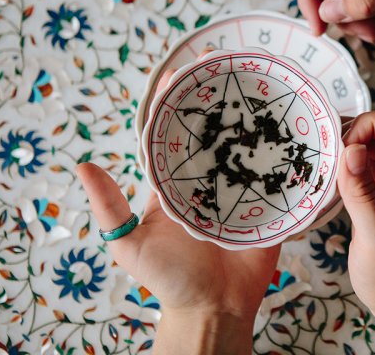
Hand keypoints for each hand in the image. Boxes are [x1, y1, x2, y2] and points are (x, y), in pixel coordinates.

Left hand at [76, 60, 280, 353]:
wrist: (213, 308)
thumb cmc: (168, 278)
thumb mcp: (131, 243)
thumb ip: (110, 207)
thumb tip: (81, 166)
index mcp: (174, 183)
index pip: (173, 134)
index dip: (175, 102)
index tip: (181, 71)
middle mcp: (207, 180)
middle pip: (213, 132)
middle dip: (220, 99)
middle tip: (229, 66)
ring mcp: (239, 191)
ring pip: (246, 147)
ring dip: (253, 119)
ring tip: (264, 87)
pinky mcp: (266, 206)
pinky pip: (276, 176)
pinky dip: (284, 156)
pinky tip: (292, 129)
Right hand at [338, 111, 374, 353]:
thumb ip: (362, 194)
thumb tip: (349, 149)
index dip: (370, 126)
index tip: (344, 150)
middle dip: (354, 133)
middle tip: (330, 159)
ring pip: (371, 145)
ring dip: (347, 149)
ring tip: (325, 168)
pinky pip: (362, 166)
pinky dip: (344, 166)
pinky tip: (328, 181)